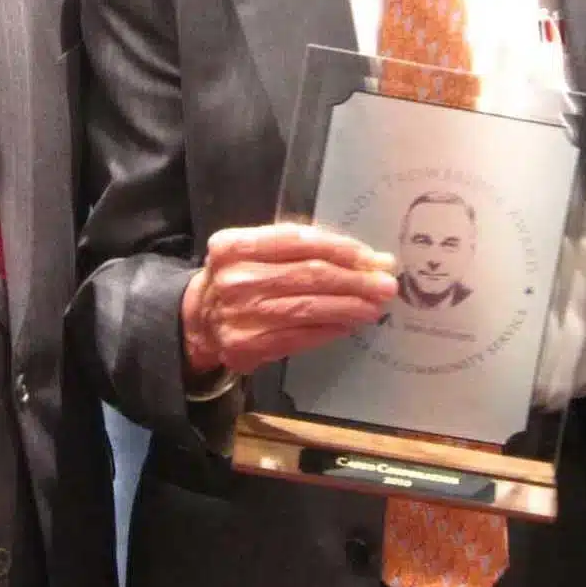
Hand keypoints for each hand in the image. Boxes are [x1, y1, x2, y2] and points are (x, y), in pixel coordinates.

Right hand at [182, 222, 397, 376]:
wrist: (199, 320)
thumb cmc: (238, 278)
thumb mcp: (254, 251)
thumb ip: (301, 249)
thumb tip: (369, 258)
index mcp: (234, 246)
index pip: (297, 240)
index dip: (340, 248)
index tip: (371, 257)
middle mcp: (235, 278)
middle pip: (308, 274)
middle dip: (355, 279)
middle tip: (386, 283)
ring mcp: (241, 315)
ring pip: (309, 307)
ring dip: (350, 306)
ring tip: (376, 305)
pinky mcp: (249, 346)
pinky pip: (302, 336)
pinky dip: (331, 329)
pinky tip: (351, 323)